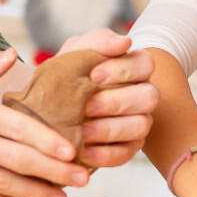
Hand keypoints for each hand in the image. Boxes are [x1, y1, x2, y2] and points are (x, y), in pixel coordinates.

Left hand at [56, 29, 157, 168]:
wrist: (47, 104)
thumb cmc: (66, 72)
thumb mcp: (76, 51)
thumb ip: (99, 41)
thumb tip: (125, 42)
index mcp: (134, 68)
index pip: (145, 64)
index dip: (123, 70)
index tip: (94, 75)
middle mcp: (142, 95)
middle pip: (149, 97)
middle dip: (117, 102)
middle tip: (87, 106)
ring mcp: (138, 122)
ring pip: (141, 126)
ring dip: (110, 129)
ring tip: (82, 131)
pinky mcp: (128, 147)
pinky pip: (126, 153)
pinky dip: (104, 155)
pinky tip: (83, 152)